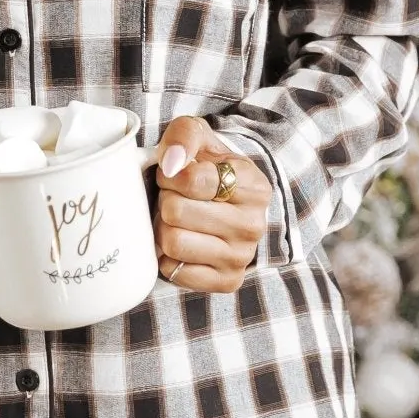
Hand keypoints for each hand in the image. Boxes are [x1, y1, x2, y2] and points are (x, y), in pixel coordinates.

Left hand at [152, 115, 272, 292]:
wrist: (221, 203)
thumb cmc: (205, 167)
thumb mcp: (198, 137)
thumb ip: (184, 135)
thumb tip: (171, 163)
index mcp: (255, 187)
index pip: (191, 179)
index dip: (171, 175)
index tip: (177, 175)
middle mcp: (254, 225)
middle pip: (176, 212)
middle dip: (166, 201)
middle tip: (176, 198)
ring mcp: (242, 256)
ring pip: (173, 243)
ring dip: (163, 229)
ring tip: (177, 220)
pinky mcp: (226, 281)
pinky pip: (174, 271)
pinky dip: (167, 257)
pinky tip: (181, 243)